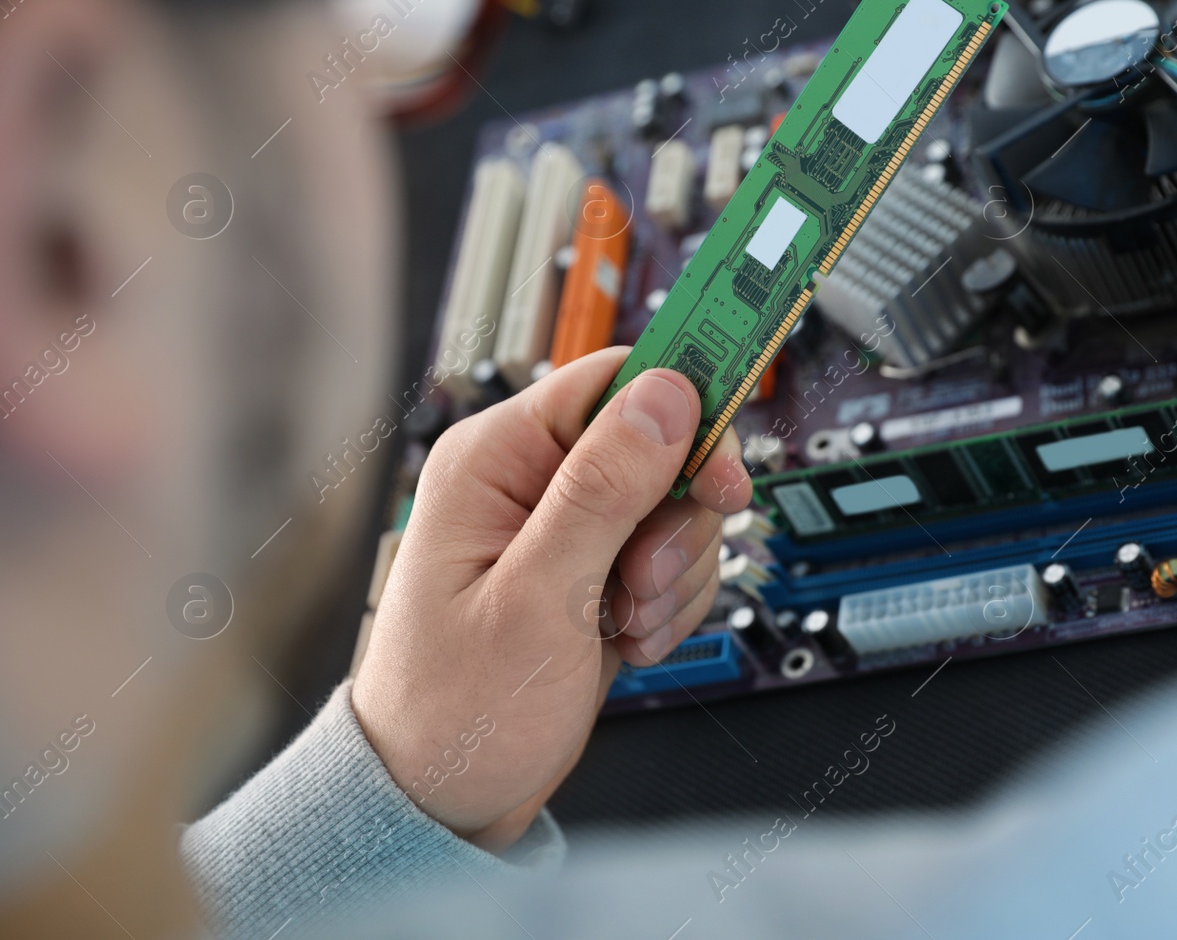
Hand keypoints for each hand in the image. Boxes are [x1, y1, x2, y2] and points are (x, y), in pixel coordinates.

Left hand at [351, 347, 749, 849]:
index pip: (615, 382)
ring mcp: (570, 530)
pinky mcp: (597, 573)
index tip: (726, 457)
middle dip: (678, 521)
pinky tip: (628, 641)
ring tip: (624, 624)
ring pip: (679, 508)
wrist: (445, 799)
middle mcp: (533, 482)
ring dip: (674, 574)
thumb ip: (603, 489)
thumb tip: (666, 395)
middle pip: (664, 447)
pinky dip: (670, 605)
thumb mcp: (537, 597)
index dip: (683, 409)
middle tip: (645, 578)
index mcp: (498, 459)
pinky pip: (673, 559)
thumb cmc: (454, 709)